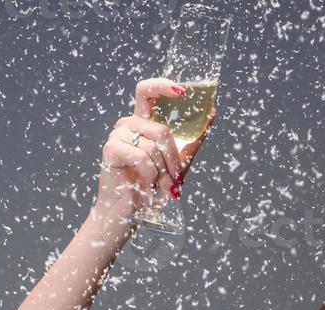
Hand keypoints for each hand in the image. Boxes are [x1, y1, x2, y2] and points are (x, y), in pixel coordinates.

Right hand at [91, 78, 187, 227]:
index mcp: (143, 122)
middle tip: (174, 177)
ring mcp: (118, 135)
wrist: (132, 210)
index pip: (148, 91)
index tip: (182, 91)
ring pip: (154, 145)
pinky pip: (142, 157)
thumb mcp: (179, 160)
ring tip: (156, 185)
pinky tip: (145, 186)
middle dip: (173, 158)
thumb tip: (212, 111)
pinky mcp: (112, 148)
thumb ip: (194, 137)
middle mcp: (129, 124)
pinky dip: (149, 176)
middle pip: (162, 129)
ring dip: (161, 171)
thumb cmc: (152, 184)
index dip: (163, 85)